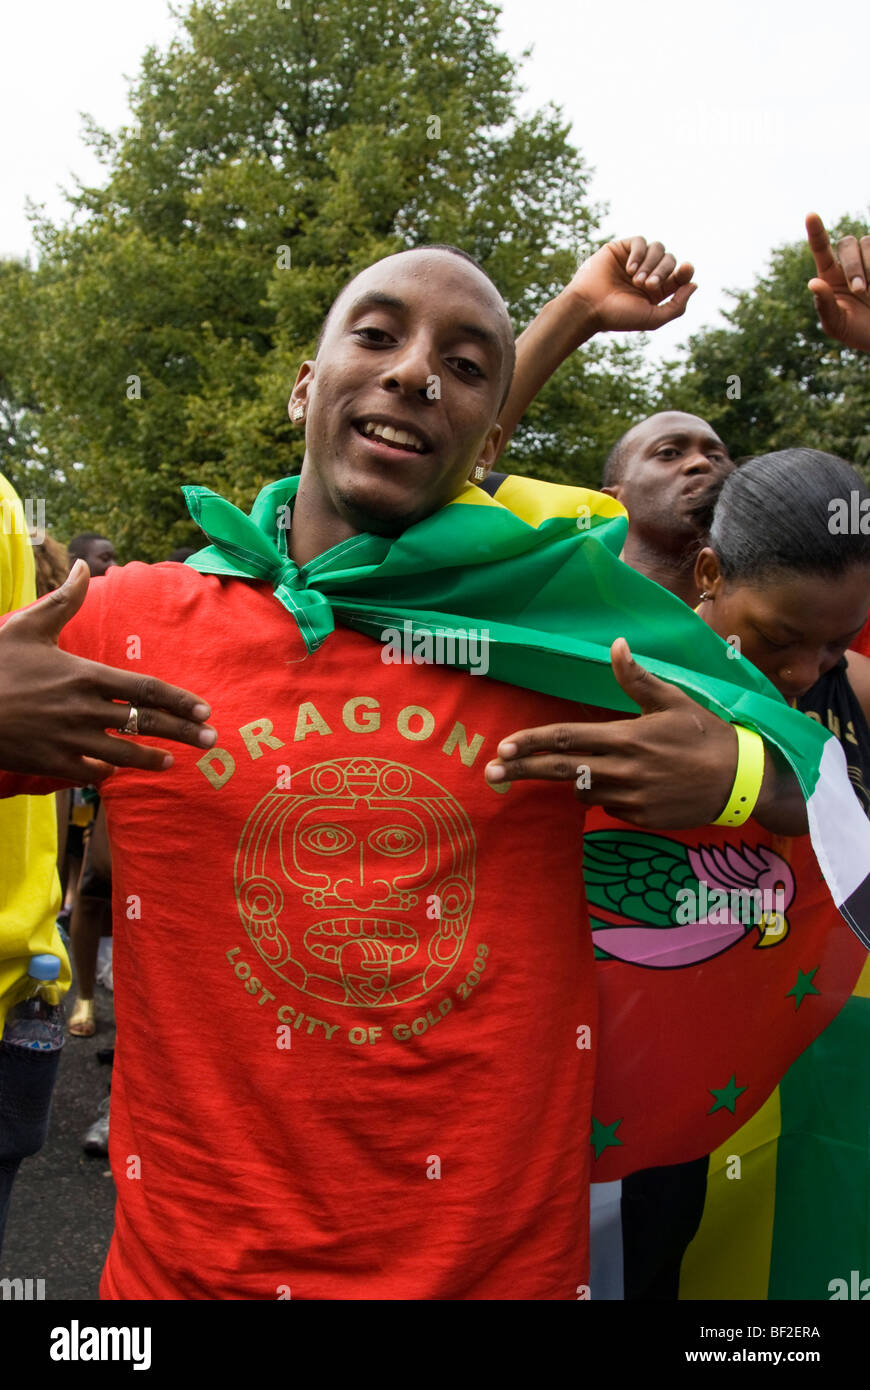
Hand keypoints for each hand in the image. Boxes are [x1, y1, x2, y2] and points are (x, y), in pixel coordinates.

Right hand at [0, 560, 216, 781]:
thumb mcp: (28, 626)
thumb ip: (63, 600)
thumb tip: (85, 564)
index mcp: (84, 675)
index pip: (146, 689)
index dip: (179, 700)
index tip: (204, 709)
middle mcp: (83, 709)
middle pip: (146, 722)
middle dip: (184, 732)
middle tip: (212, 740)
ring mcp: (69, 739)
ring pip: (124, 754)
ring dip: (153, 759)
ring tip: (173, 762)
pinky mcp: (52, 762)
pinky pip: (91, 772)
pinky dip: (108, 772)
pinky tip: (119, 770)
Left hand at [484, 637, 737, 828]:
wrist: (740, 781)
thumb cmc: (705, 734)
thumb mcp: (673, 701)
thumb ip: (638, 678)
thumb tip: (616, 645)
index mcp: (626, 737)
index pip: (566, 739)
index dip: (531, 742)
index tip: (504, 746)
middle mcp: (623, 770)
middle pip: (560, 770)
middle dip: (521, 771)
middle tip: (491, 773)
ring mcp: (631, 798)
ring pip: (582, 791)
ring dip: (575, 780)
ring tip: (591, 767)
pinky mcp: (640, 819)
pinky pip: (608, 808)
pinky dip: (606, 796)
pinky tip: (629, 784)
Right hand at [565, 237, 696, 335]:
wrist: (588, 307)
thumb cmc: (618, 316)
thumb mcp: (653, 319)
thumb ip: (677, 306)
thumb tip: (694, 284)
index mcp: (657, 290)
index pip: (680, 274)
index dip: (686, 271)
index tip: (685, 271)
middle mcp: (647, 273)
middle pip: (670, 260)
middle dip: (663, 271)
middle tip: (648, 285)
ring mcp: (634, 260)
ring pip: (658, 248)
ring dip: (651, 264)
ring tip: (636, 280)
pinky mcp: (621, 248)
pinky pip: (640, 241)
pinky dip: (639, 253)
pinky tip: (629, 269)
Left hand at [806, 212, 869, 351]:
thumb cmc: (855, 330)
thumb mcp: (836, 324)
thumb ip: (824, 305)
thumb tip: (813, 283)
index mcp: (830, 275)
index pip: (820, 248)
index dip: (816, 230)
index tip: (810, 215)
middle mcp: (849, 262)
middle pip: (847, 243)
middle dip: (853, 265)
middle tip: (860, 290)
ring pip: (867, 242)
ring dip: (869, 265)